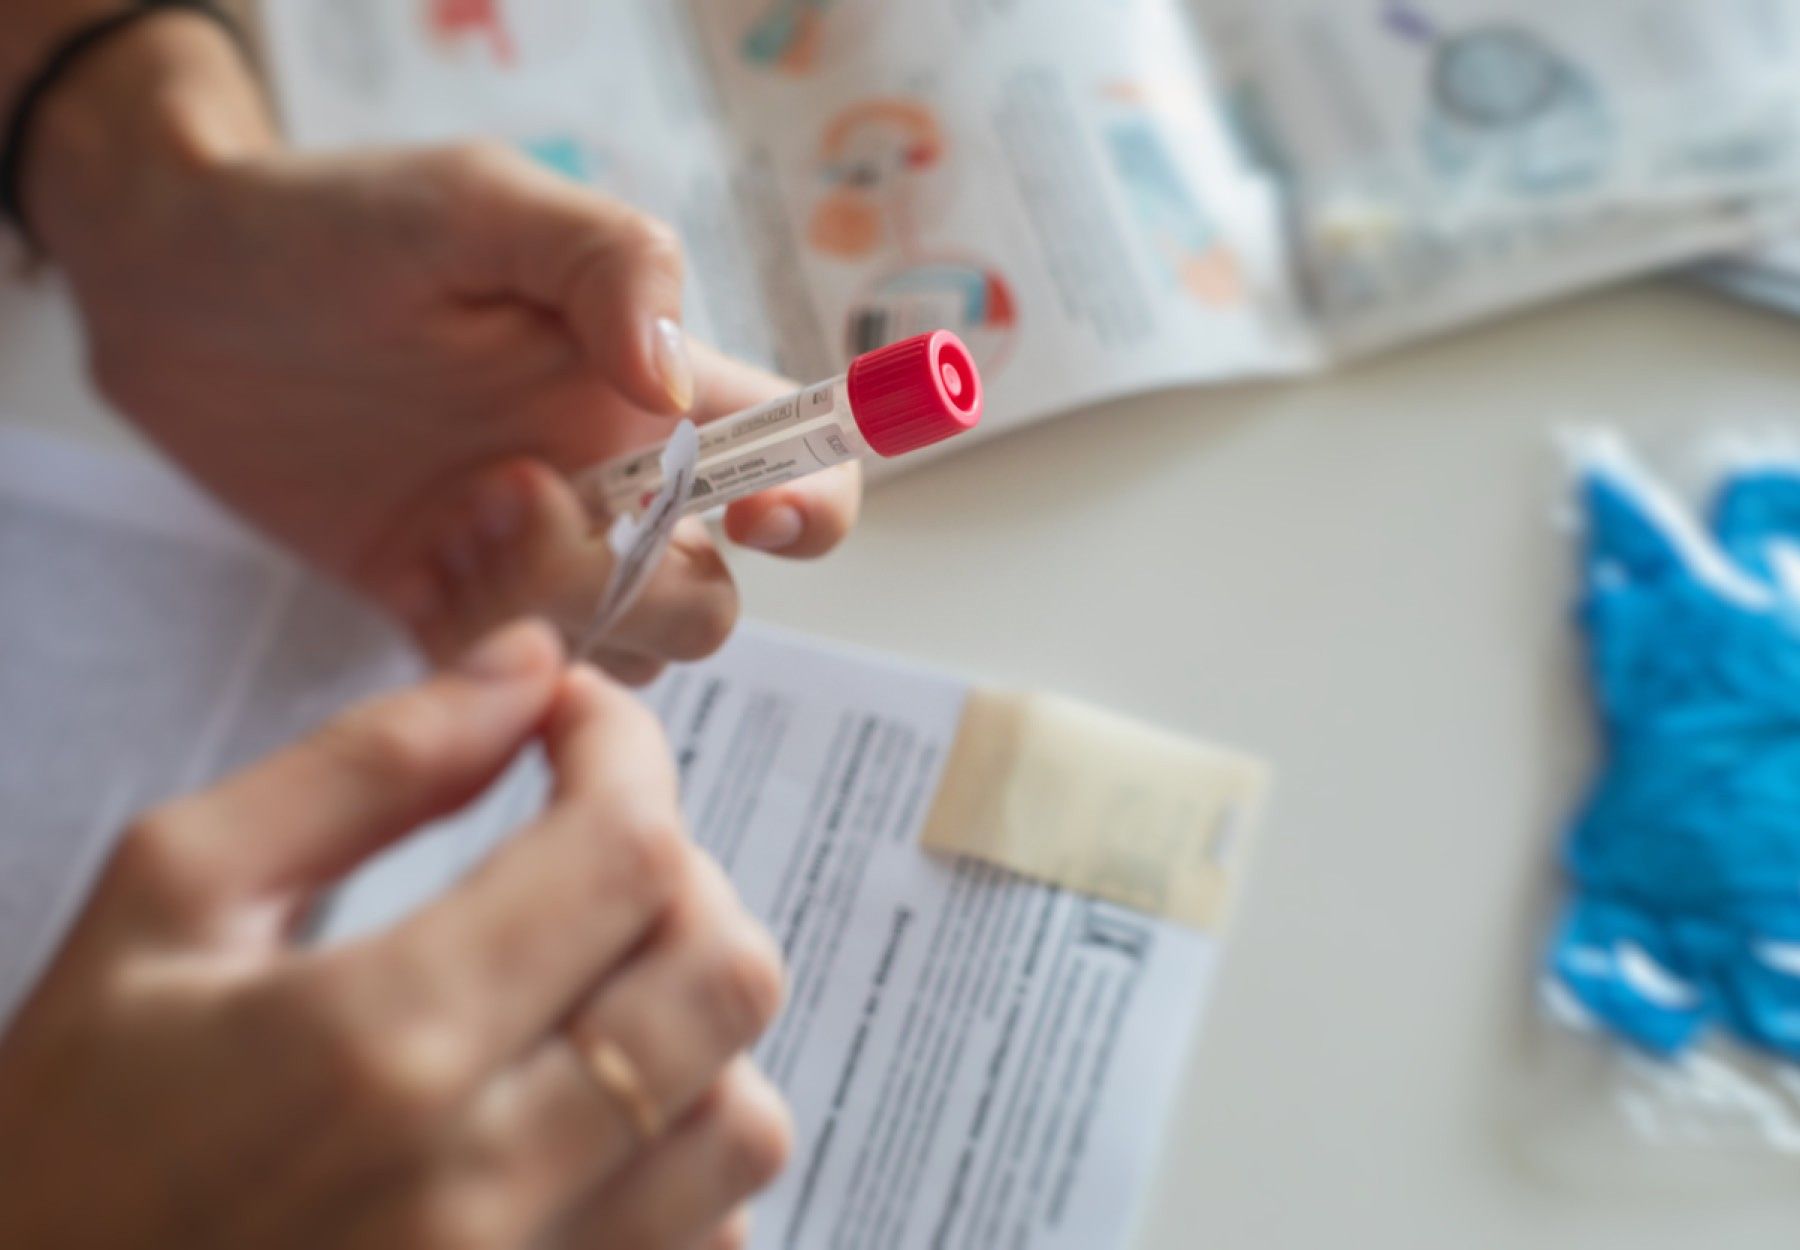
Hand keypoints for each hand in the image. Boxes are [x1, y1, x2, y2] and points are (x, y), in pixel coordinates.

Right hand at [0, 623, 789, 1247]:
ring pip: (745, 1115)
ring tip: (592, 983)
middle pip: (722, 973)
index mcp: (378, 1039)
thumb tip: (525, 667)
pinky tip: (586, 1109)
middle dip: (678, 870)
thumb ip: (363, 770)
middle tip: (587, 846)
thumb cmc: (73, 1132)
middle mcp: (484, 1179)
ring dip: (693, 1018)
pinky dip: (680, 1148)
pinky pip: (713, 1236)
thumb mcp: (169, 903)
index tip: (581, 721)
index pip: (627, 851)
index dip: (628, 750)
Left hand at [24, 13, 859, 676]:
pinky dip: (480, 657)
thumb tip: (679, 382)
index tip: (755, 518)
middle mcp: (612, 480)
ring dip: (550, 614)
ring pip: (619, 654)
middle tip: (521, 493)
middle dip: (645, 585)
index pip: (798, 460)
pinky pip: (510, 682)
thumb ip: (611, 264)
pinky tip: (412, 566)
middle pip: (711, 596)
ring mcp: (532, 554)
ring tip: (449, 518)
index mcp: (654, 386)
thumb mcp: (484, 203)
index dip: (812, 505)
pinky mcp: (448, 607)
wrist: (174, 291)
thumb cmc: (337, 221)